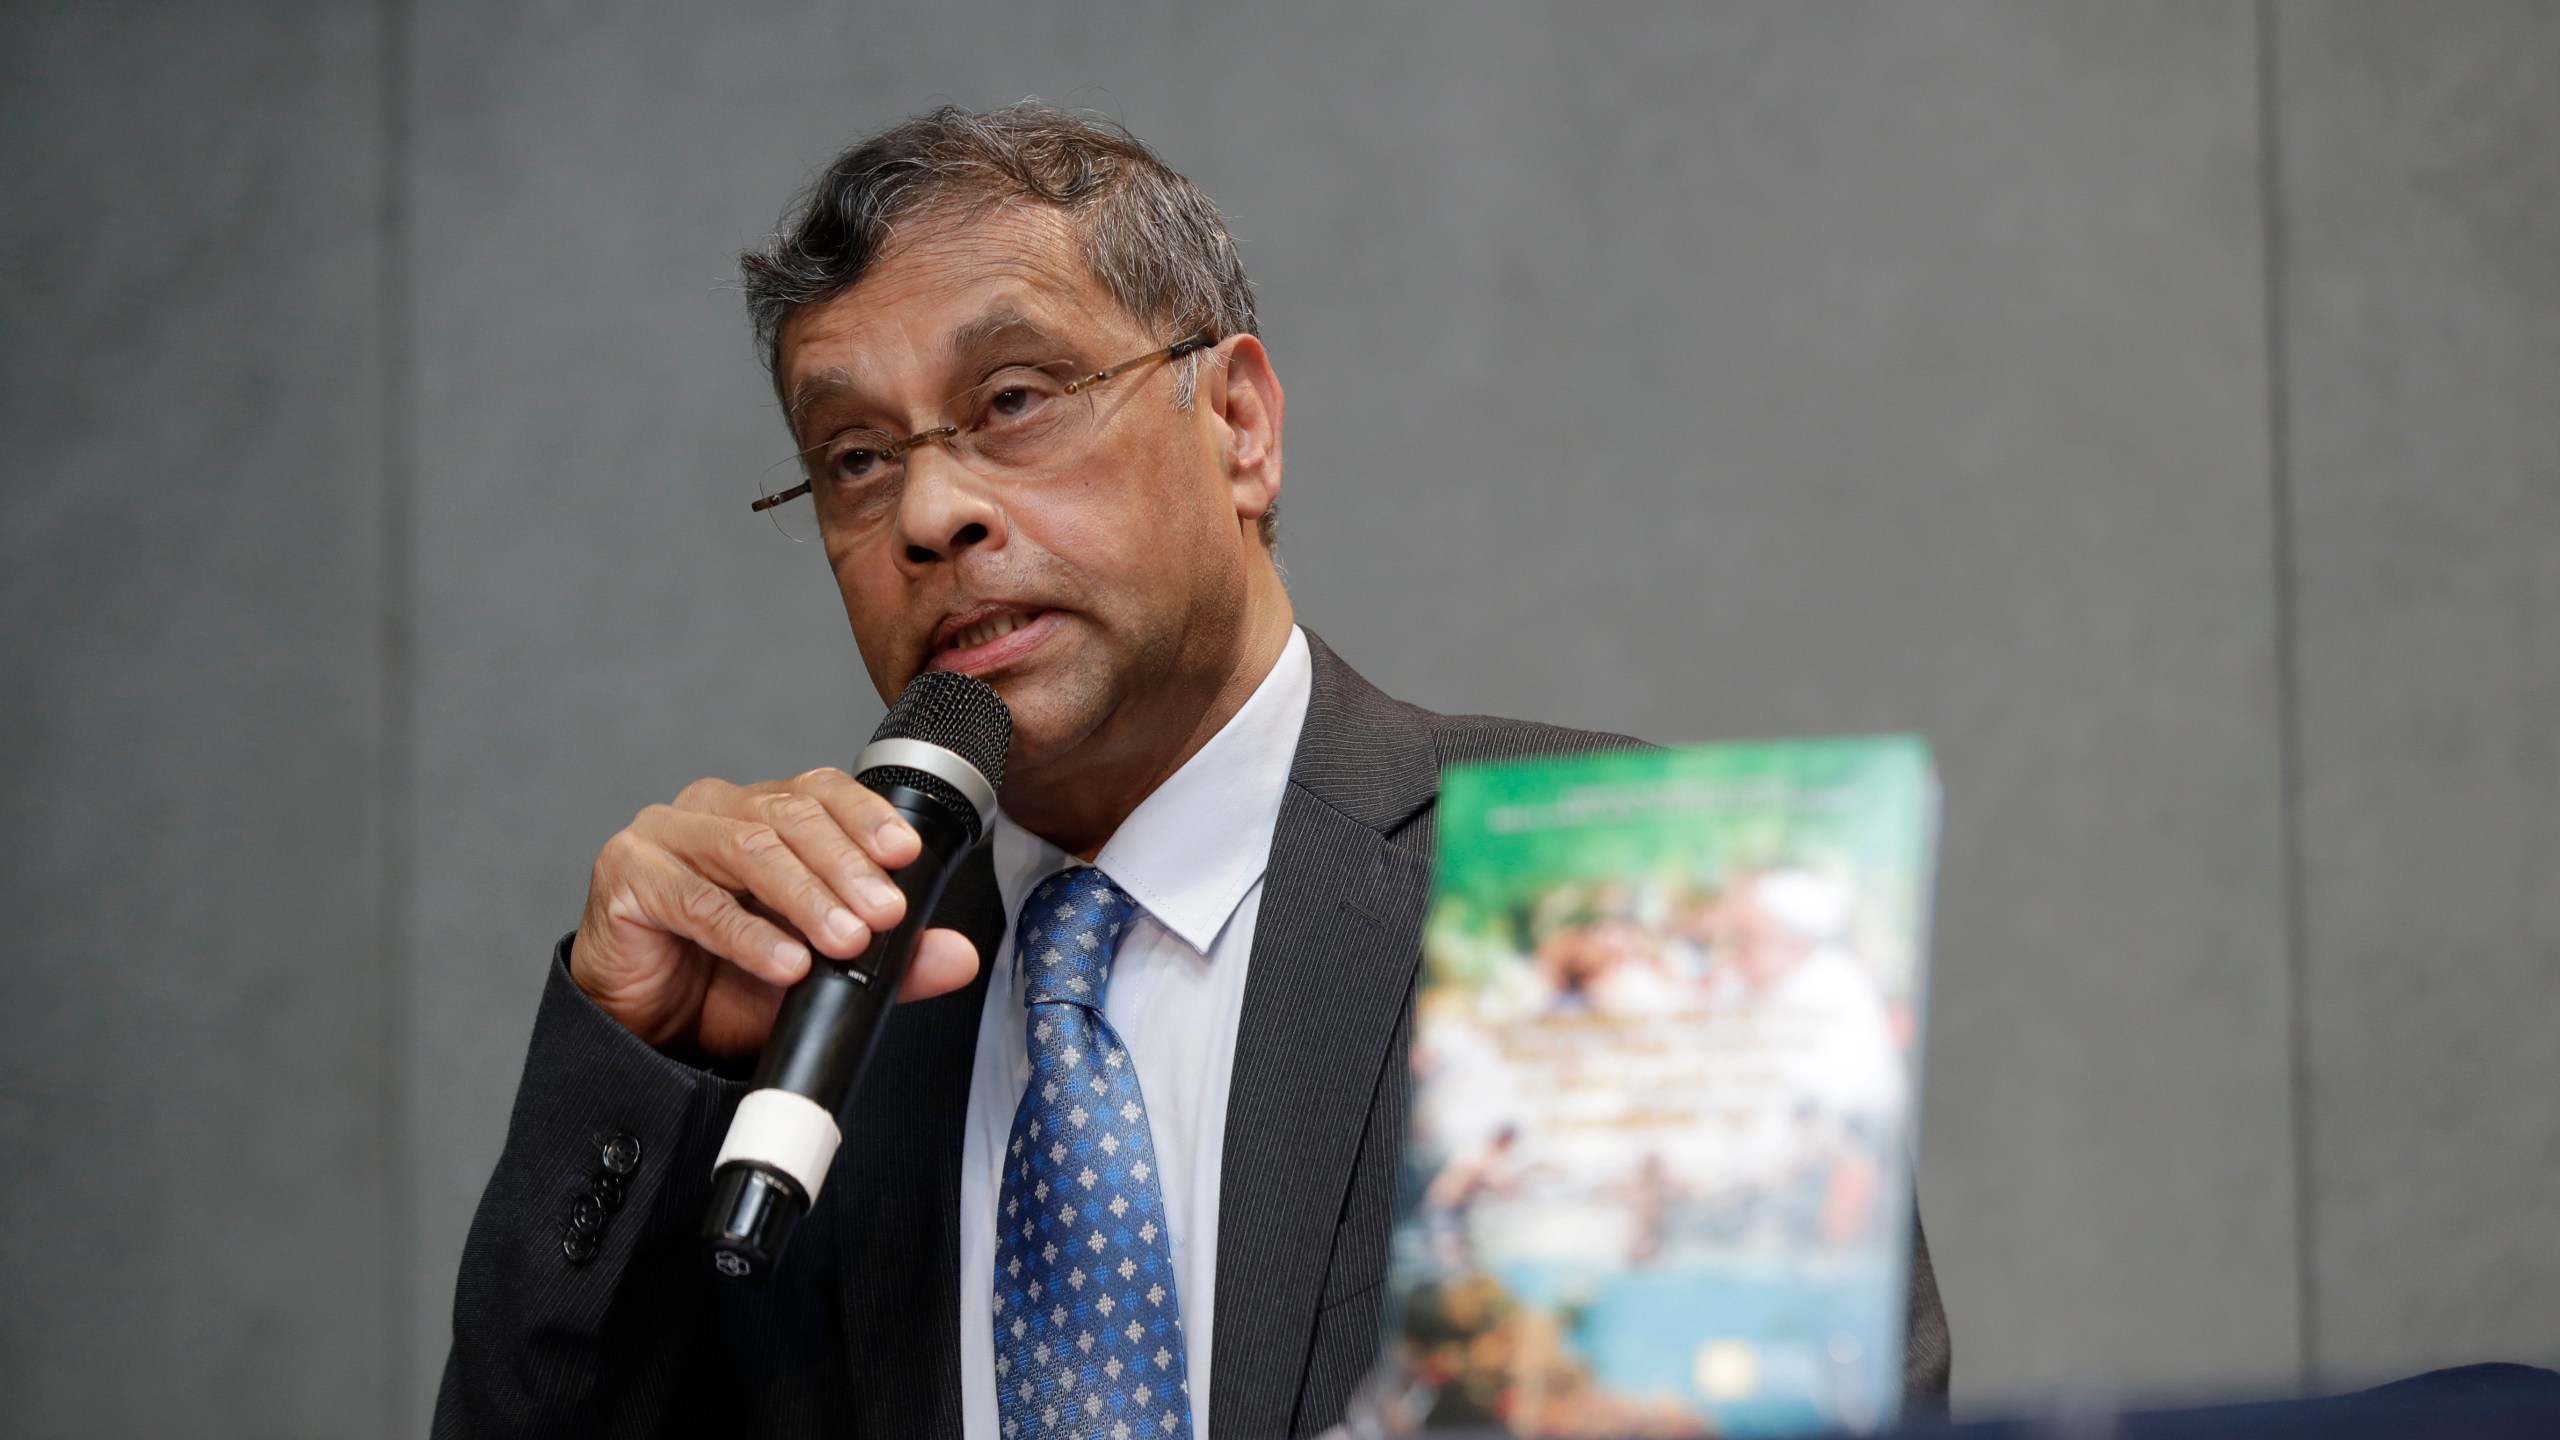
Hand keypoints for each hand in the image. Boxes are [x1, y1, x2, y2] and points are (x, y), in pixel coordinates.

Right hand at [569, 768, 980, 1057]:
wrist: (648, 1032)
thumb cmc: (725, 985)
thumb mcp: (821, 973)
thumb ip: (889, 961)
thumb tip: (957, 955)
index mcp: (760, 811)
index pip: (820, 791)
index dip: (866, 816)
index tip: (907, 855)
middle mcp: (713, 810)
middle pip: (790, 817)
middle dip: (847, 867)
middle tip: (885, 914)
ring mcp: (664, 835)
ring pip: (749, 850)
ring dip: (806, 897)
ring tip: (845, 939)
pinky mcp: (627, 875)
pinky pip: (697, 901)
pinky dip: (749, 936)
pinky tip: (785, 963)